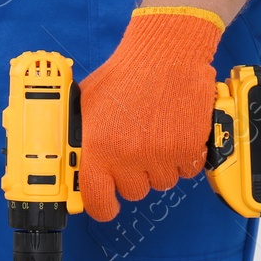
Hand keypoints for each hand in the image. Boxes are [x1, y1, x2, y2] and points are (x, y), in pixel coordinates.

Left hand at [78, 7, 223, 222]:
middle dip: (134, 175)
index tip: (107, 204)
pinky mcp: (189, 149)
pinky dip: (184, 157)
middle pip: (133, 192)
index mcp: (98, 147)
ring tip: (156, 133)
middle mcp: (128, 156)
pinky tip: (175, 131)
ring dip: (160, 165)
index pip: (97, 201)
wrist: (166, 54)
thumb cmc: (125, 75)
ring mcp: (160, 155)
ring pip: (161, 182)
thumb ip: (79, 136)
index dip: (103, 206)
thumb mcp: (86, 104)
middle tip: (136, 147)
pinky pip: (187, 171)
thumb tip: (71, 161)